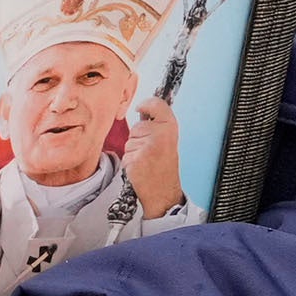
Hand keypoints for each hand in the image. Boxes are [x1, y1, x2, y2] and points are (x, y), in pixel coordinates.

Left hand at [124, 96, 184, 217]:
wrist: (164, 192)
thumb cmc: (165, 166)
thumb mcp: (168, 140)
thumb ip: (157, 124)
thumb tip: (142, 109)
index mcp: (171, 128)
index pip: (156, 103)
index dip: (145, 104)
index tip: (141, 108)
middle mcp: (160, 135)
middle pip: (137, 125)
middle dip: (139, 137)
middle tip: (152, 151)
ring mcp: (147, 147)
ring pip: (130, 140)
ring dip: (134, 149)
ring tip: (148, 160)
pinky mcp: (135, 159)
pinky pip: (125, 152)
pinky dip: (130, 160)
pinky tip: (142, 167)